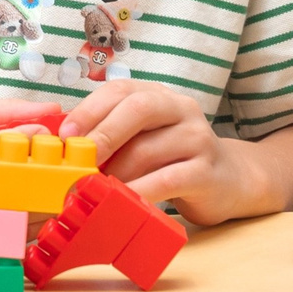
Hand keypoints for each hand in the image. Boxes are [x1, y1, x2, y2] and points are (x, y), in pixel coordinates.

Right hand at [0, 97, 69, 242]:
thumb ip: (7, 113)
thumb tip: (55, 112)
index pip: (11, 154)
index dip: (49, 158)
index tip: (74, 158)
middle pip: (16, 195)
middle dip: (53, 192)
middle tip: (75, 185)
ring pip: (11, 224)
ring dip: (42, 215)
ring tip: (59, 201)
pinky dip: (20, 230)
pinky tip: (30, 218)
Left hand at [61, 81, 257, 225]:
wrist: (230, 181)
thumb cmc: (171, 158)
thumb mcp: (141, 137)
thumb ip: (110, 133)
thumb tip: (62, 144)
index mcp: (158, 95)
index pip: (120, 90)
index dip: (89, 110)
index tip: (65, 134)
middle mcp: (181, 109)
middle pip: (137, 109)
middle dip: (102, 133)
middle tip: (78, 159)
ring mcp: (198, 139)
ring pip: (148, 149)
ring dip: (115, 171)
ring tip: (94, 186)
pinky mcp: (207, 172)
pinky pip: (167, 180)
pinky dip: (139, 191)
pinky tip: (122, 201)